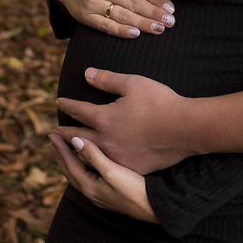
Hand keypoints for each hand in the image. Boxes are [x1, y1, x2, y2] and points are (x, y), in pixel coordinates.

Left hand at [49, 133, 157, 223]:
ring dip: (69, 162)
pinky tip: (85, 164)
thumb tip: (74, 140)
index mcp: (89, 187)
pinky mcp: (108, 194)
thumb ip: (93, 156)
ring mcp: (99, 195)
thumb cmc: (135, 189)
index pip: (70, 164)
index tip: (52, 135)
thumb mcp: (113, 171)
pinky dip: (81, 167)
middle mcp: (91, 193)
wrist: (154, 208)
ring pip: (78, 176)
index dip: (61, 149)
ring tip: (63, 151)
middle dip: (60, 156)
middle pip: (70, 172)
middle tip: (51, 141)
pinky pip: (87, 177)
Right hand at [51, 0, 174, 38]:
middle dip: (153, 13)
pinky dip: (120, 31)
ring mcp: (92, 2)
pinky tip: (135, 34)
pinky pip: (105, 26)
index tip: (170, 8)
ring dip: (142, 24)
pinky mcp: (85, 16)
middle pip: (133, 2)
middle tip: (170, 22)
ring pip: (121, 15)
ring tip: (159, 29)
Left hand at [56, 68, 193, 174]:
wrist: (186, 128)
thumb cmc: (160, 101)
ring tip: (70, 149)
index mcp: (104, 119)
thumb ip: (106, 79)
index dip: (67, 105)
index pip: (78, 110)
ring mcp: (119, 157)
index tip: (58, 102)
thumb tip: (87, 74)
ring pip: (90, 155)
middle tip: (55, 132)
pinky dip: (98, 163)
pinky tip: (97, 162)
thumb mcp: (132, 83)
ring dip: (77, 150)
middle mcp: (106, 141)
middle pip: (78, 137)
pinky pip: (109, 166)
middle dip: (65, 133)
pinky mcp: (132, 167)